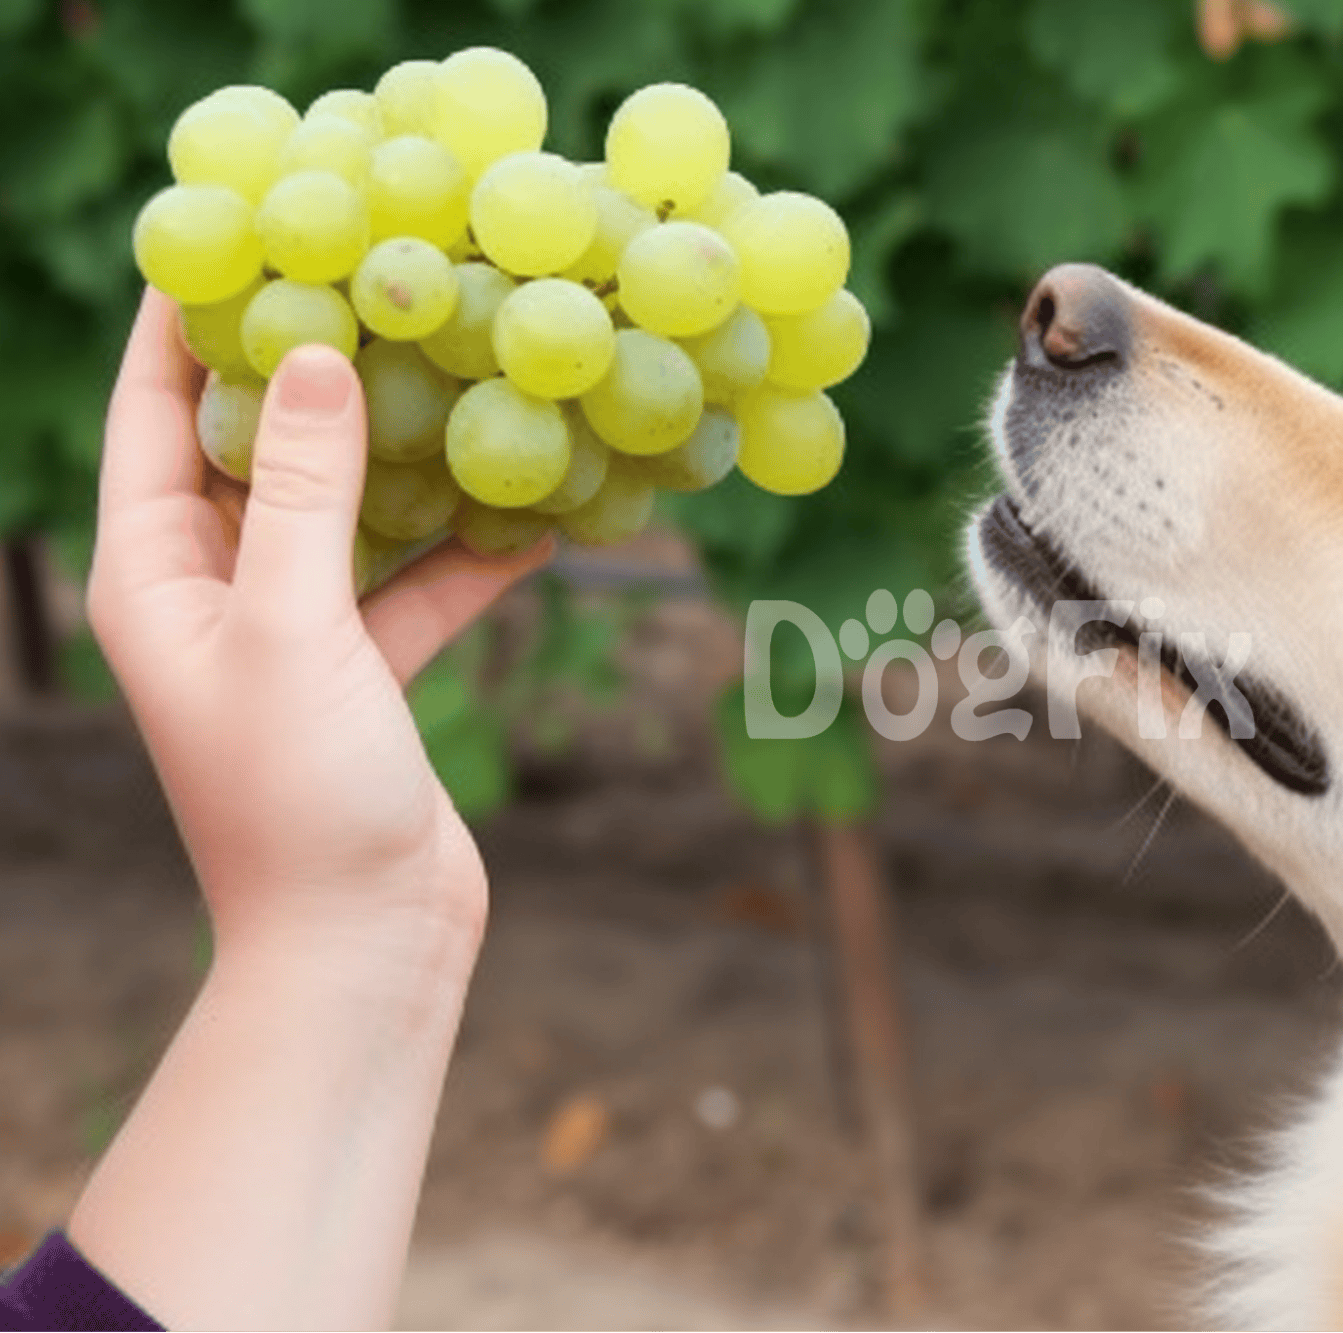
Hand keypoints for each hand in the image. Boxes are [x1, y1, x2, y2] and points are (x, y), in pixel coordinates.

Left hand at [88, 288, 551, 953]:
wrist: (365, 943)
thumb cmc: (298, 797)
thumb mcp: (295, 627)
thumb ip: (305, 490)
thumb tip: (313, 356)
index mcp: (152, 574)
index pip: (156, 413)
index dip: (190, 320)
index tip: (245, 233)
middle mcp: (212, 591)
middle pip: (254, 448)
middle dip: (310, 368)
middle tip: (375, 283)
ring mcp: (292, 632)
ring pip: (343, 510)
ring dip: (400, 452)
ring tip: (461, 369)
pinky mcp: (365, 672)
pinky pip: (412, 581)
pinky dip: (463, 546)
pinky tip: (532, 505)